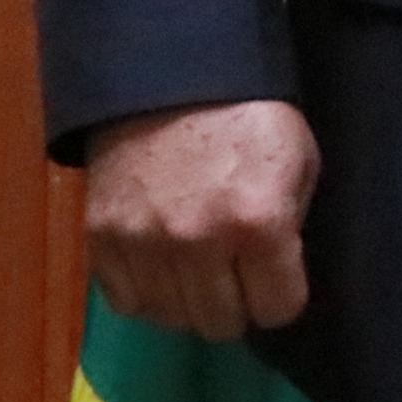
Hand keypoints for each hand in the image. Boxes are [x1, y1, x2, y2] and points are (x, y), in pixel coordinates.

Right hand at [84, 99, 318, 340]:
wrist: (171, 77)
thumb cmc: (250, 118)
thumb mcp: (299, 162)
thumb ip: (292, 227)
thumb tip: (279, 276)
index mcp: (259, 222)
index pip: (278, 309)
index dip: (281, 296)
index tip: (276, 280)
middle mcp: (199, 242)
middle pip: (221, 324)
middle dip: (237, 305)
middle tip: (236, 277)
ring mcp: (144, 243)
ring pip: (172, 319)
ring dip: (190, 303)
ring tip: (199, 270)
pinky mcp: (101, 238)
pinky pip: (126, 302)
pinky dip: (147, 293)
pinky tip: (162, 266)